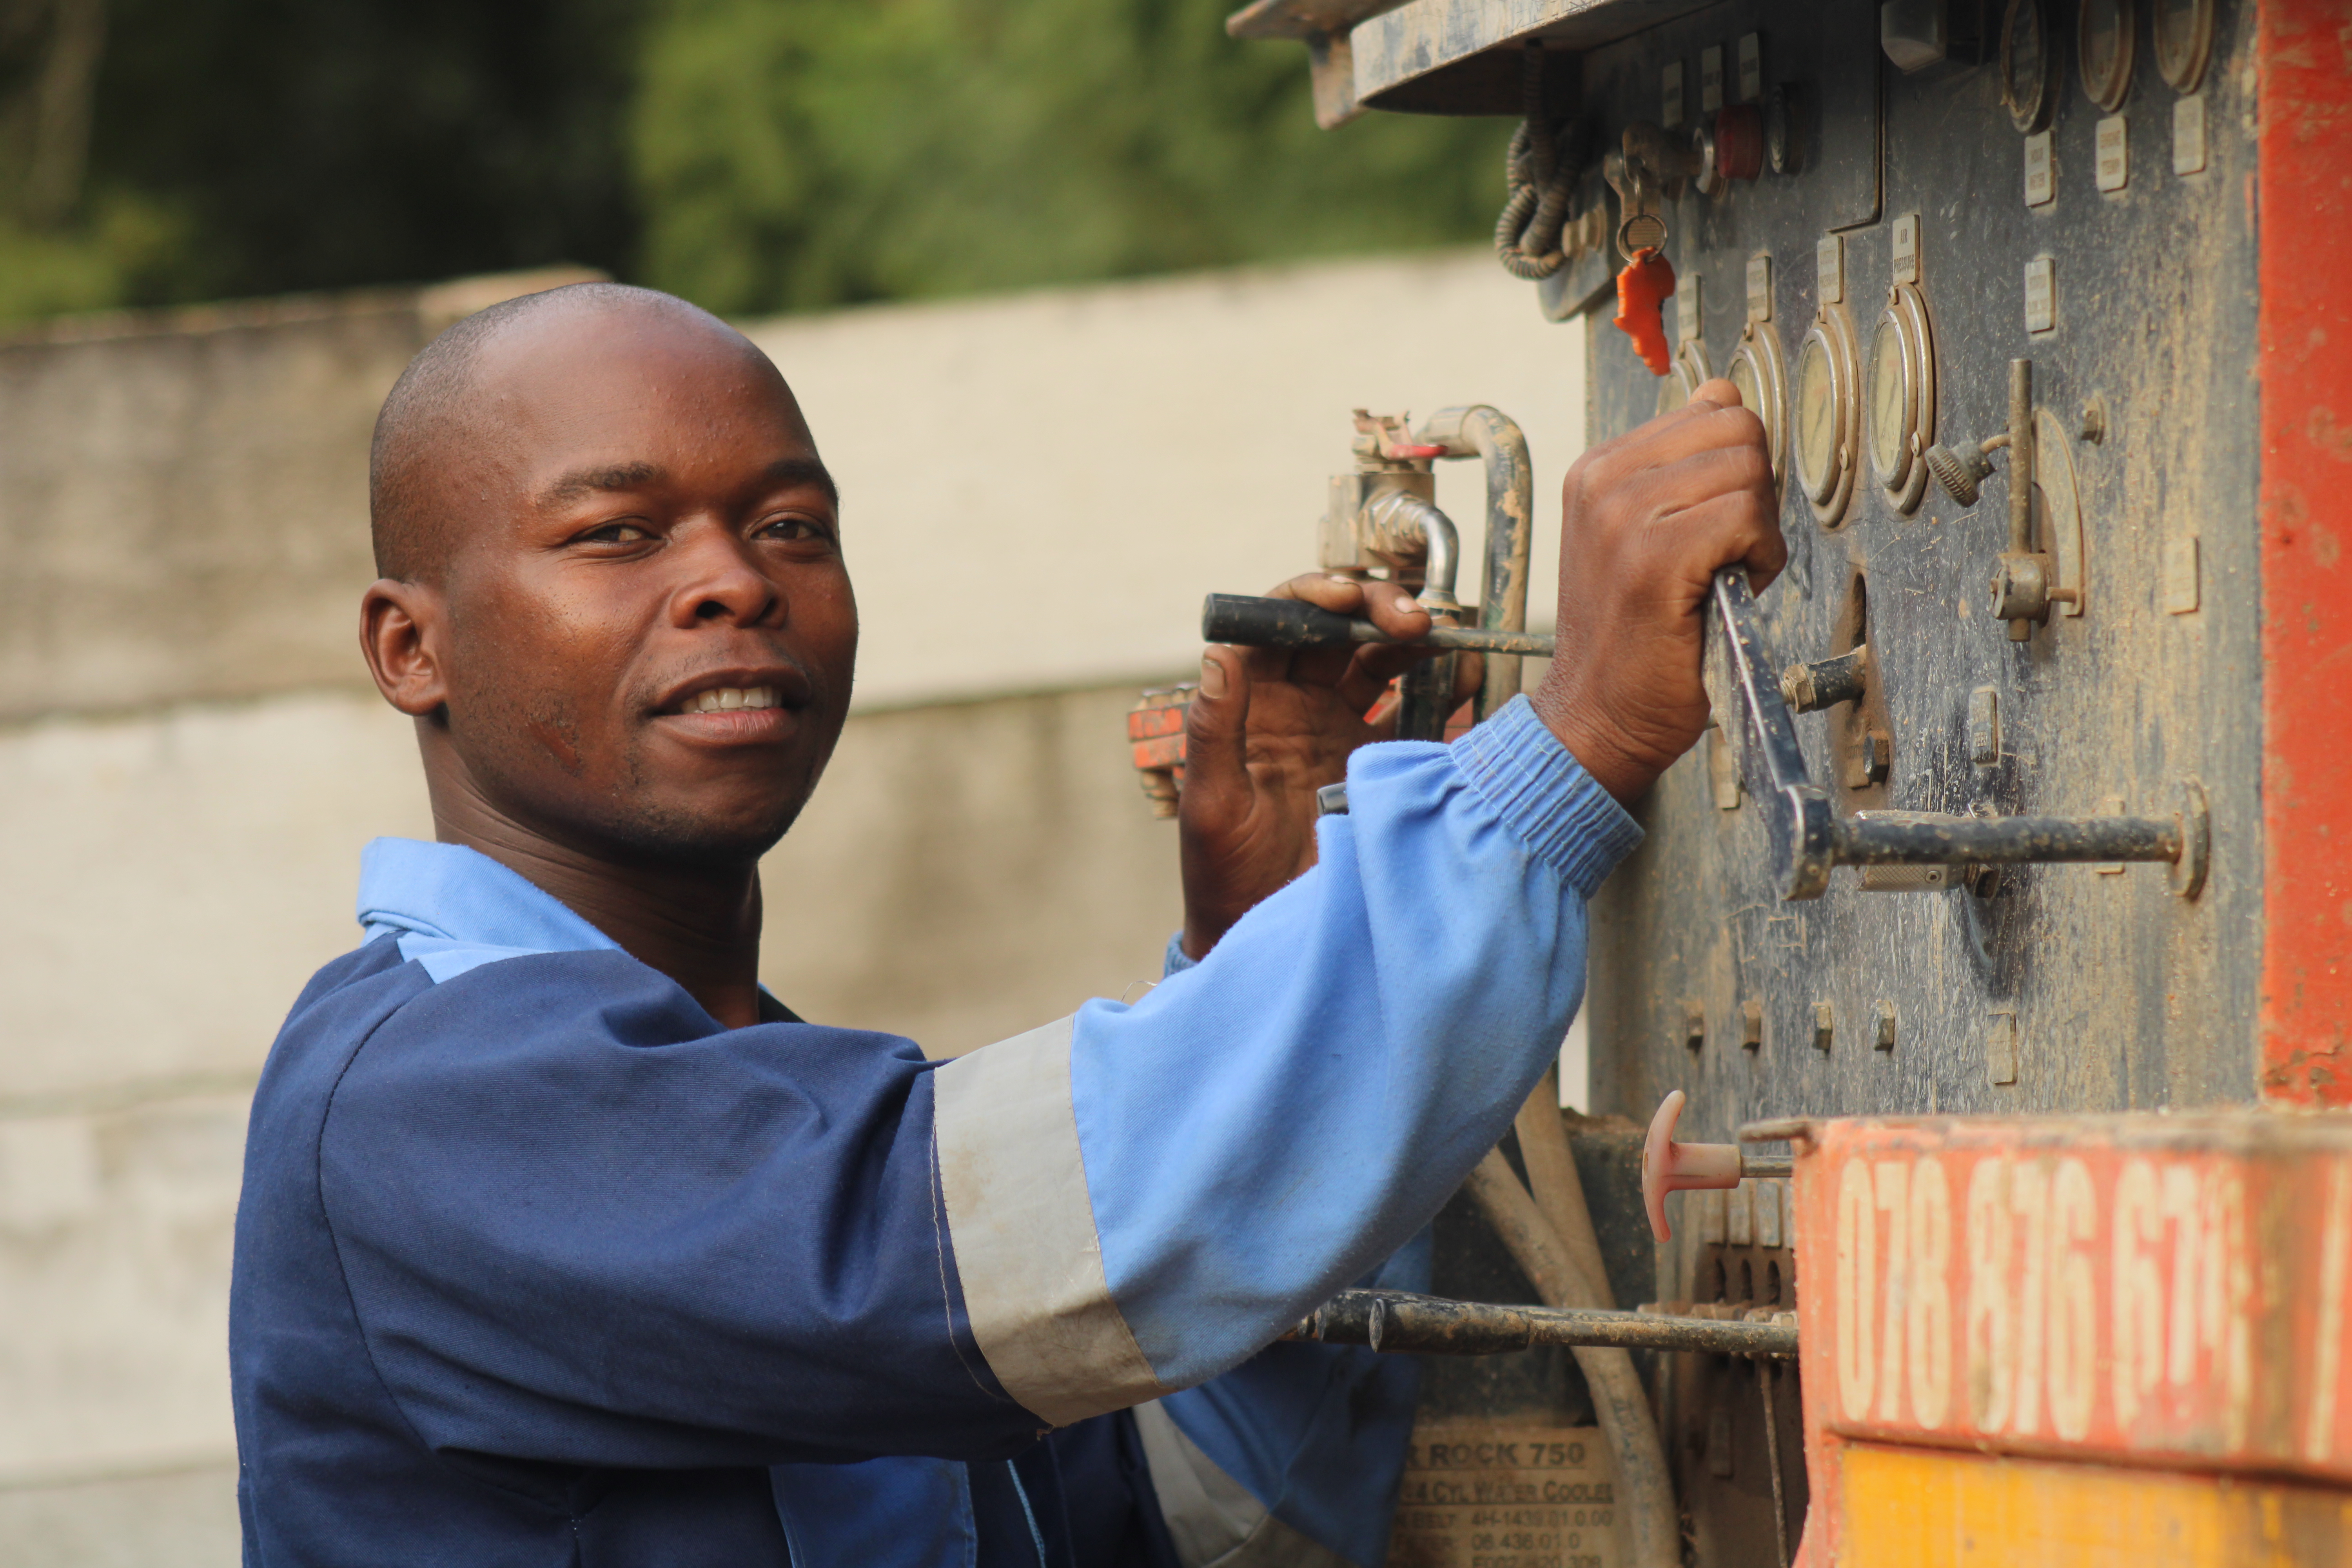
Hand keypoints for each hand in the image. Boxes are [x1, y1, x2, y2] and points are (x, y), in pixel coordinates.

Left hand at [1177, 574, 1475, 958]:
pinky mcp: (1379, 759)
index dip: (1313, 597)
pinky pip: (1416, 711)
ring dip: (1414, 640)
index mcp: (1250, 701)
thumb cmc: (1224, 873)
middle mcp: (1296, 704)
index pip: (1279, 624)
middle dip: (1377, 610)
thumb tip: (1217, 655)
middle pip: (1339, 629)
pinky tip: (1468, 676)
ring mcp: (1341, 726)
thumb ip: (1214, 731)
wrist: (1269, 931)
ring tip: (1449, 638)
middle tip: (1416, 622)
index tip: (1347, 596)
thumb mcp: (1213, 804)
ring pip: (1381, 659)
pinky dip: (1445, 688)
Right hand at [1530, 379, 1784, 803]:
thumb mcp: (1642, 531)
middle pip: (1737, 429)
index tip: (1711, 526)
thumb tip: (1723, 396)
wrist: (1597, 715)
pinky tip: (1729, 590)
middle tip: (1725, 551)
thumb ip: (1679, 466)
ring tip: (1721, 575)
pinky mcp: (1653, 557)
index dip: (1737, 468)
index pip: (1711, 407)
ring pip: (1747, 471)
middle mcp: (1603, 480)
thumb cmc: (1635, 636)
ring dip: (1758, 530)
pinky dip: (1760, 558)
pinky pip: (1746, 519)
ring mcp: (1623, 516)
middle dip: (1753, 490)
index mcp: (1599, 467)